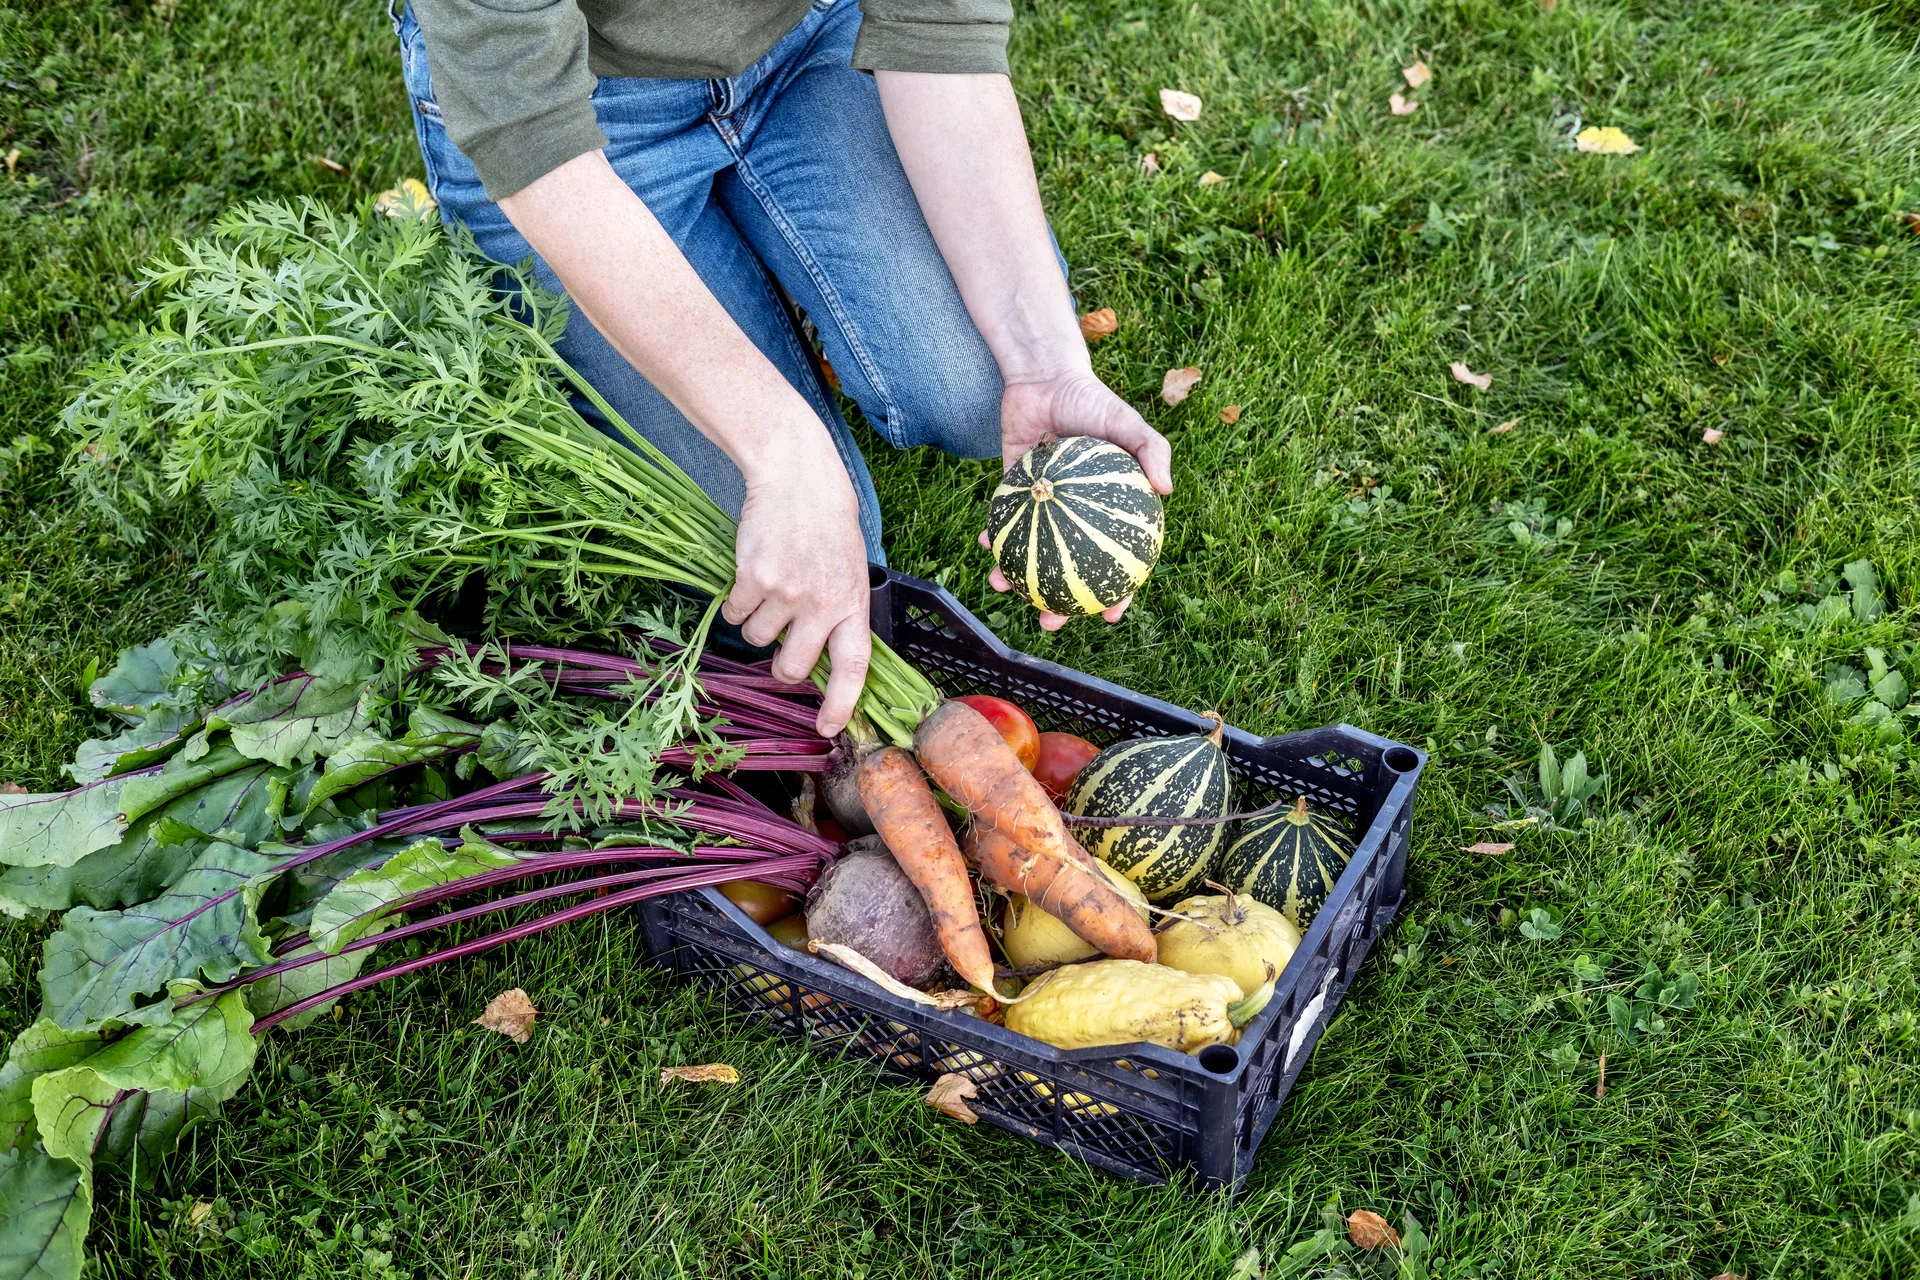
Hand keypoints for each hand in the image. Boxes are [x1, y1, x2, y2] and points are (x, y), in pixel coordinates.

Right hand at [723, 439, 870, 737]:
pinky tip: (749, 576)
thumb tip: (825, 661)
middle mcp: (821, 603)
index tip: (827, 728)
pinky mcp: (753, 578)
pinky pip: (735, 615)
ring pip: (758, 639)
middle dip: (782, 667)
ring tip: (770, 588)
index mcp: (852, 604)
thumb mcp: (851, 570)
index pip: (852, 668)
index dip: (839, 703)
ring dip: (757, 624)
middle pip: (793, 666)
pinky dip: (736, 604)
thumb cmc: (827, 524)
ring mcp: (786, 592)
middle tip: (782, 649)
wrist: (797, 476)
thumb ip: (841, 613)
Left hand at [984, 371, 1174, 630]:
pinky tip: (984, 546)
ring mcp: (1042, 509)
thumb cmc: (1093, 400)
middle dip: (1058, 605)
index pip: (1116, 564)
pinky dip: (992, 536)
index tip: (1108, 617)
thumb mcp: (1129, 423)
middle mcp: (1074, 517)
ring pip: (1030, 555)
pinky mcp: (1012, 493)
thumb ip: (1152, 451)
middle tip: (1049, 622)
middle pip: (1069, 572)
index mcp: (1107, 512)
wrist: (1045, 376)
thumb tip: (1167, 491)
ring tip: (1002, 587)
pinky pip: (1003, 523)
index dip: (1116, 594)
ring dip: (1016, 577)